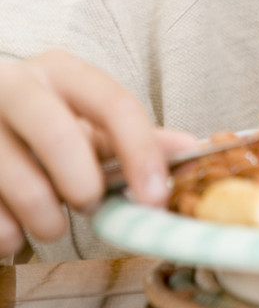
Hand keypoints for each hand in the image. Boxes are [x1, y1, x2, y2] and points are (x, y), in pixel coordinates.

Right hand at [0, 50, 196, 256]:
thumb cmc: (41, 126)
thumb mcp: (85, 121)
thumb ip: (134, 137)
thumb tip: (192, 149)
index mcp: (60, 71)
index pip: (114, 103)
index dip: (140, 152)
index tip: (154, 198)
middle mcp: (15, 85)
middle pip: (59, 136)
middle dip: (84, 185)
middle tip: (89, 204)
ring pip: (22, 182)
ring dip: (47, 220)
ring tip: (51, 224)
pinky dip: (9, 236)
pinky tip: (14, 229)